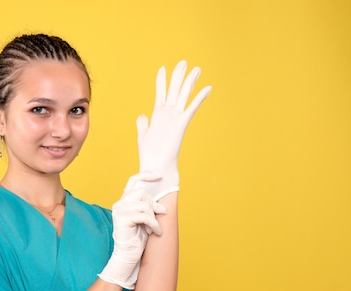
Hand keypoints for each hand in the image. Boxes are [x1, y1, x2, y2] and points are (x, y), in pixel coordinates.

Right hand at [98, 173, 165, 288]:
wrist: (128, 255)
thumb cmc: (138, 238)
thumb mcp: (146, 219)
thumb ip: (149, 207)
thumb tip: (162, 204)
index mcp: (124, 201)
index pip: (133, 180)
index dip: (146, 175)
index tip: (160, 175)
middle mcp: (120, 203)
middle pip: (142, 192)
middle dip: (153, 205)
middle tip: (158, 216)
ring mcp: (119, 210)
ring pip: (144, 205)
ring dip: (154, 217)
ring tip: (154, 228)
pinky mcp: (122, 218)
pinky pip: (144, 216)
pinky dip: (153, 224)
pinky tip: (155, 232)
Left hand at [136, 60, 211, 200]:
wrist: (156, 168)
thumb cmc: (150, 155)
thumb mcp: (143, 135)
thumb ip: (143, 124)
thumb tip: (142, 115)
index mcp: (158, 115)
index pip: (161, 93)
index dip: (161, 81)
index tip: (163, 68)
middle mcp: (169, 114)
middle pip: (174, 90)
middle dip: (178, 76)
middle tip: (183, 62)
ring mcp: (176, 118)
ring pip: (183, 95)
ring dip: (190, 82)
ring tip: (196, 68)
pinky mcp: (182, 124)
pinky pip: (192, 108)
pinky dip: (199, 98)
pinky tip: (207, 88)